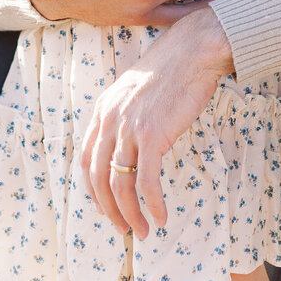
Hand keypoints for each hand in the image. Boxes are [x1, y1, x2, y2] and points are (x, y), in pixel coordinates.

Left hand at [79, 7, 233, 235]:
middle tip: (124, 229)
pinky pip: (147, 180)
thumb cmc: (173, 68)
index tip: (106, 207)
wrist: (193, 49)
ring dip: (131, 214)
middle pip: (99, 178)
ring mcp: (128, 128)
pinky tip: (162, 217)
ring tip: (144, 231)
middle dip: (110, 210)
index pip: (87, 159)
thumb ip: (127, 114)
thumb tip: (133, 141)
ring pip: (120, 184)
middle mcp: (109, 120)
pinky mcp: (152, 135)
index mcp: (103, 110)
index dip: (94, 189)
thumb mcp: (137, 90)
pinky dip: (153, 204)